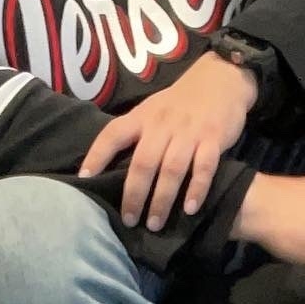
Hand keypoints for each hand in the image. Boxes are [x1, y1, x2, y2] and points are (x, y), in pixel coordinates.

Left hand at [78, 53, 257, 229]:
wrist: (221, 79)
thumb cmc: (181, 103)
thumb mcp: (153, 110)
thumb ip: (136, 134)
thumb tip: (111, 167)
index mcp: (143, 117)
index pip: (113, 134)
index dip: (97, 155)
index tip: (84, 178)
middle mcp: (163, 124)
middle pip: (143, 162)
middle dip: (134, 194)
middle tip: (128, 220)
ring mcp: (189, 132)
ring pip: (172, 169)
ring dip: (162, 199)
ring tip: (155, 224)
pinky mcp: (213, 138)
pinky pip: (204, 167)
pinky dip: (197, 189)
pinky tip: (190, 209)